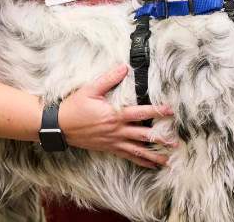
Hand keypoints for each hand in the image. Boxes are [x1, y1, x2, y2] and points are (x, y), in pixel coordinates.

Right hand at [58, 65, 175, 168]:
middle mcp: (116, 131)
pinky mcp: (108, 148)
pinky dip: (139, 161)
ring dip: (153, 155)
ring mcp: (113, 141)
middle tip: (176, 142)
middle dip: (160, 139)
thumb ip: (108, 79)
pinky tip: (149, 165)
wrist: (58, 126)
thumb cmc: (74, 106)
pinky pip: (127, 156)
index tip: (170, 111)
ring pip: (137, 150)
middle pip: (143, 136)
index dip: (156, 111)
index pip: (140, 113)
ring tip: (167, 160)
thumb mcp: (90, 90)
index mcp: (114, 115)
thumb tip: (124, 67)